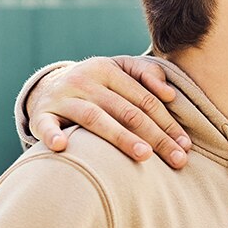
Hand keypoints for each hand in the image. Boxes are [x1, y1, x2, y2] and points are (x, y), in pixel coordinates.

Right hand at [29, 56, 190, 168]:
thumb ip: (147, 73)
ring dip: (120, 137)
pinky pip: (46, 125)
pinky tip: (62, 147)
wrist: (48, 87)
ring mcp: (62, 98)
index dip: (168, 122)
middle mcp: (85, 81)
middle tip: (177, 159)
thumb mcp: (119, 69)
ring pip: (95, 118)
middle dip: (155, 136)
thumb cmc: (95, 83)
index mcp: (107, 69)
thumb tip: (169, 94)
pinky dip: (52, 135)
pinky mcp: (42, 114)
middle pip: (126, 111)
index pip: (145, 100)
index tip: (185, 145)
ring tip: (143, 155)